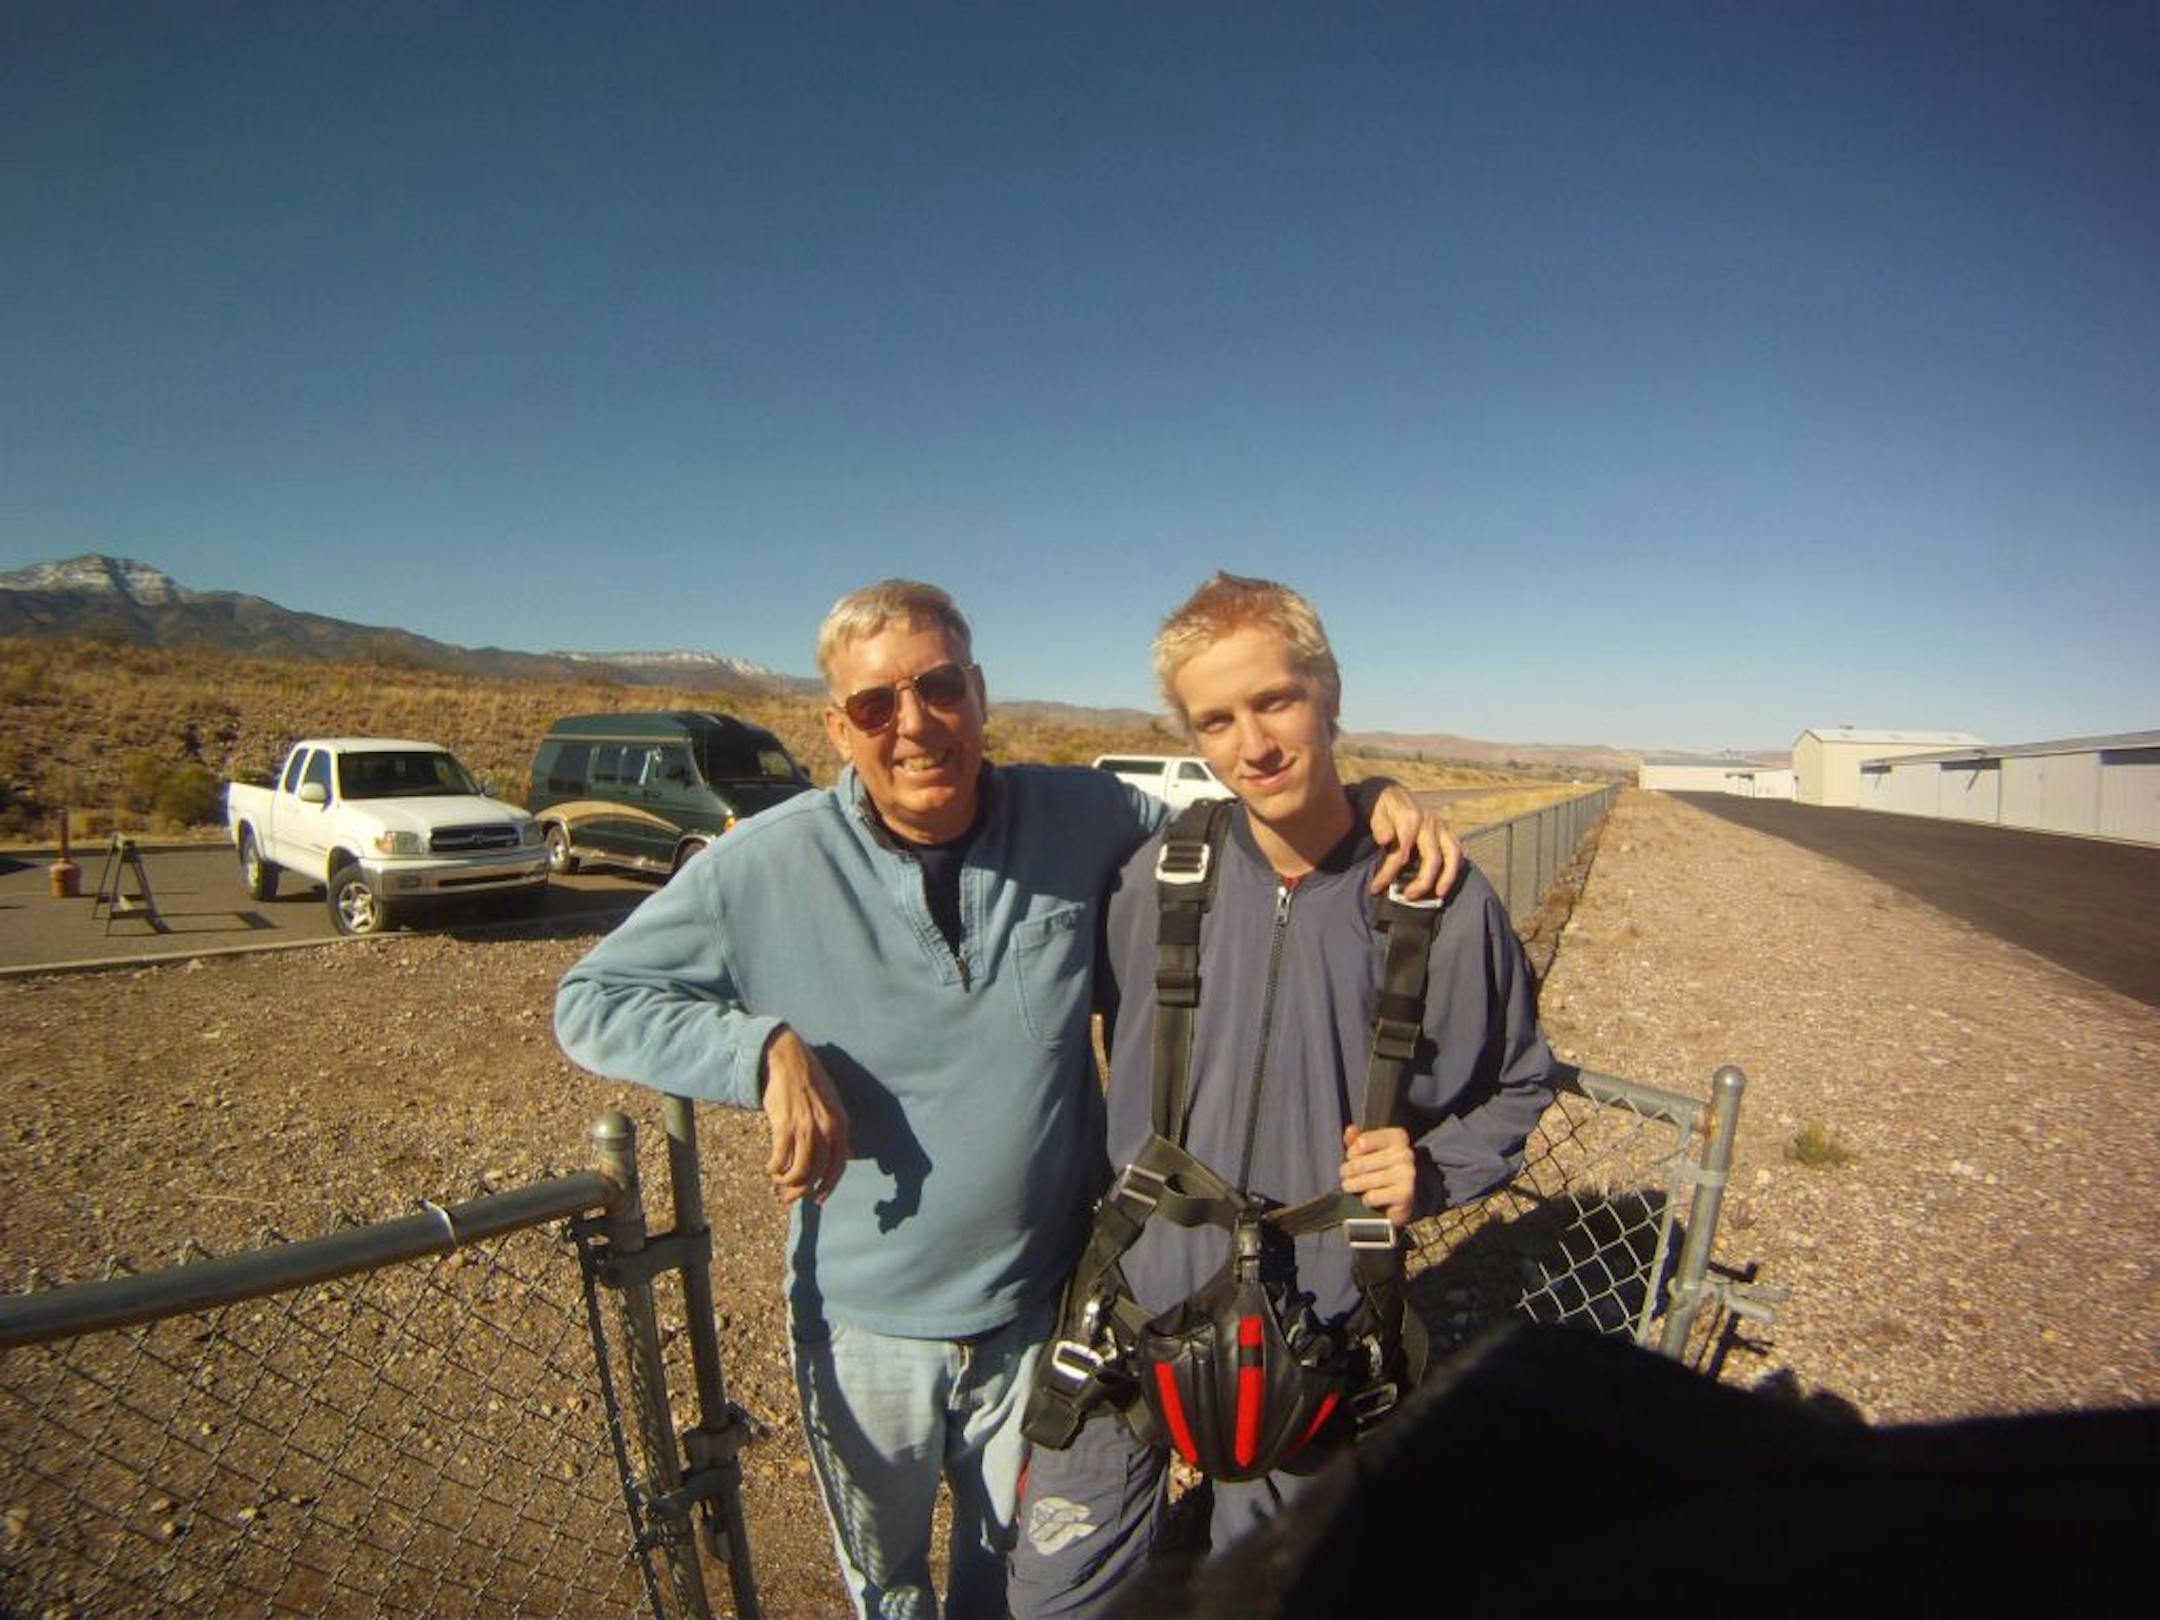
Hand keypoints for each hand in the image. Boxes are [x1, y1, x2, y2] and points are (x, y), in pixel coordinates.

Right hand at [761, 1025, 849, 1204]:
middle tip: (789, 1197)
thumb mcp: (833, 1104)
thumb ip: (838, 1130)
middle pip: (816, 1173)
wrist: (788, 1060)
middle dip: (802, 1190)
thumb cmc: (810, 1081)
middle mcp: (826, 1129)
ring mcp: (805, 1128)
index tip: (818, 1198)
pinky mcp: (784, 1126)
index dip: (828, 1186)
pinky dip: (774, 1169)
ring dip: (787, 1182)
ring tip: (779, 1180)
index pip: (838, 1166)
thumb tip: (845, 1154)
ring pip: (798, 1171)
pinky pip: (780, 1159)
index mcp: (841, 1124)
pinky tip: (771, 1167)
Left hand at [1341, 1124, 1417, 1226]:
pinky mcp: (1404, 1194)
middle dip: (1347, 1171)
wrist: (1404, 1196)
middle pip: (1360, 1163)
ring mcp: (1406, 1174)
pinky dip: (1366, 1200)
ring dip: (1352, 1185)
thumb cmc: (1383, 1168)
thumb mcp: (1371, 1149)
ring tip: (1351, 1186)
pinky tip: (1369, 1198)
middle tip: (1345, 1175)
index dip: (1351, 1153)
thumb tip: (1350, 1130)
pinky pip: (1372, 1196)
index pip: (1362, 1142)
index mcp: (1397, 1137)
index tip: (1352, 1158)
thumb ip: (1357, 1138)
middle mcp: (1405, 1153)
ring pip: (1364, 1181)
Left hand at [1362, 782, 1463, 900]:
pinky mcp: (1445, 830)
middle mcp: (1430, 822)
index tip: (1376, 887)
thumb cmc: (1379, 805)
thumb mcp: (1373, 809)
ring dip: (1448, 876)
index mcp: (1411, 817)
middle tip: (1408, 896)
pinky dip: (1456, 865)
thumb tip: (1385, 839)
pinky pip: (1458, 849)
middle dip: (1422, 881)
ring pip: (1453, 854)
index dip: (1389, 871)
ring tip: (1439, 894)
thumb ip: (1379, 825)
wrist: (1388, 791)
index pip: (1402, 851)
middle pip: (1433, 857)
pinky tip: (1448, 880)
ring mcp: (1440, 826)